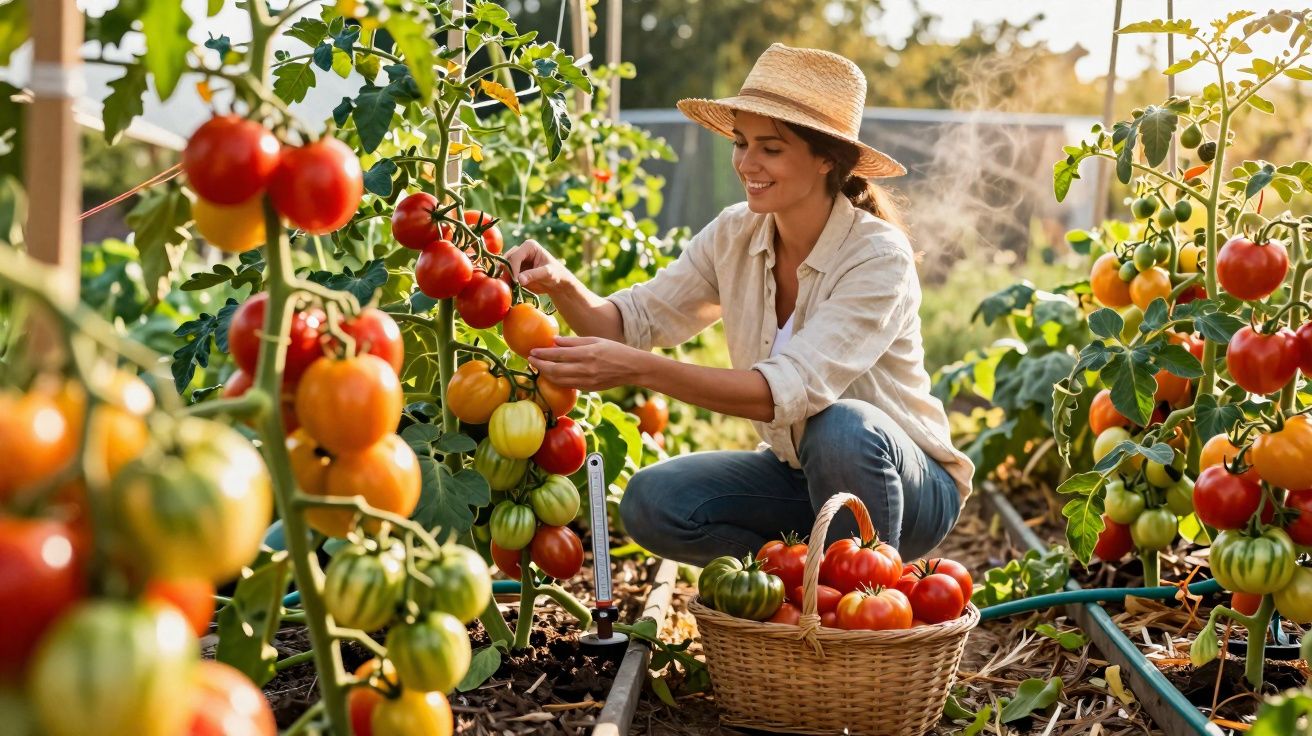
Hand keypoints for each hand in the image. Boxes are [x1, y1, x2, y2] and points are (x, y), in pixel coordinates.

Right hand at [506, 239, 571, 295]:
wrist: (557, 283)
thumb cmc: (556, 274)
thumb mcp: (547, 274)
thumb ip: (534, 275)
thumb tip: (519, 280)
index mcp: (529, 246)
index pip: (516, 256)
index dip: (513, 268)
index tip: (516, 281)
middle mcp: (521, 250)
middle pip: (507, 260)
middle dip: (507, 272)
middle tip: (509, 285)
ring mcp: (517, 260)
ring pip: (504, 267)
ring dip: (505, 277)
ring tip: (510, 287)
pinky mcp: (515, 269)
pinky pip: (506, 275)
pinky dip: (507, 281)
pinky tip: (510, 288)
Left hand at [527, 336, 645, 390]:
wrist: (632, 368)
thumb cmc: (614, 350)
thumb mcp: (595, 340)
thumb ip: (573, 341)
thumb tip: (554, 341)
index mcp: (587, 353)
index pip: (558, 355)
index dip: (543, 354)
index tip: (532, 351)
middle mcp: (586, 368)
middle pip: (555, 370)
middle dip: (540, 365)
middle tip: (530, 360)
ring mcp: (587, 381)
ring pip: (560, 380)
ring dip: (546, 375)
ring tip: (538, 368)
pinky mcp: (589, 388)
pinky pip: (569, 385)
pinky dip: (557, 381)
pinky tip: (552, 376)